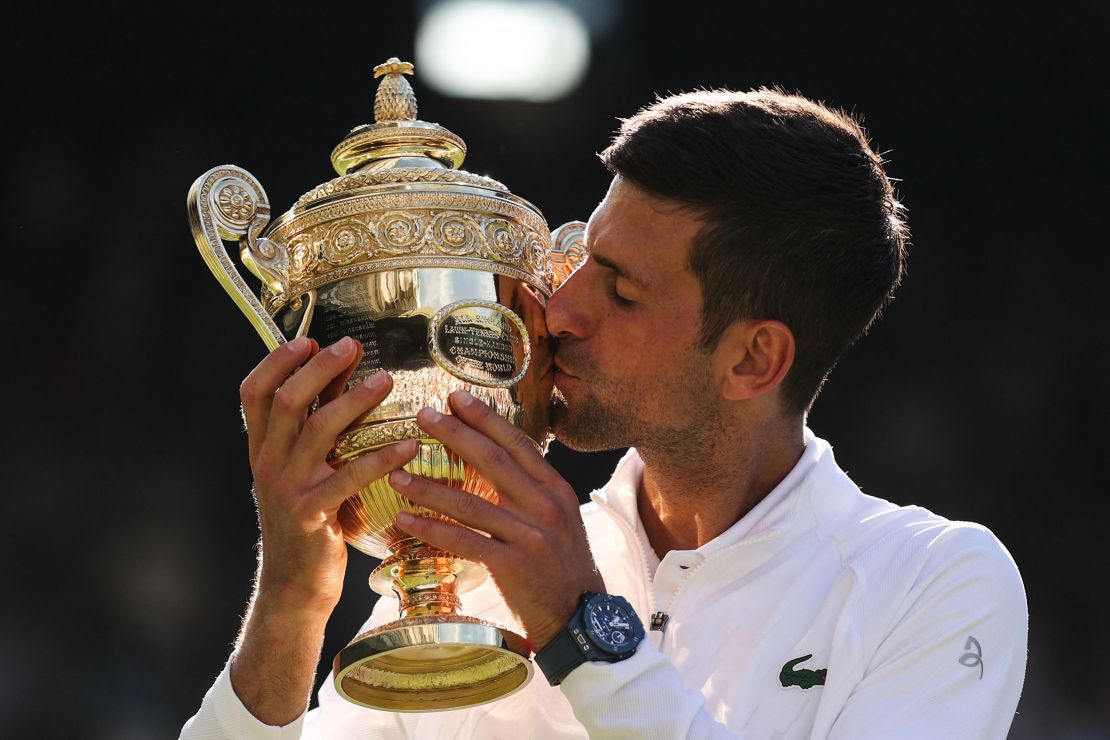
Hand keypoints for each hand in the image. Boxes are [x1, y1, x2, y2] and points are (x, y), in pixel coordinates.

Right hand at [240, 335, 418, 618]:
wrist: (295, 585)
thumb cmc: (310, 520)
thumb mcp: (303, 469)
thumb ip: (318, 424)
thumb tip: (343, 372)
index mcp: (262, 449)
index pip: (253, 393)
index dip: (276, 362)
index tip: (307, 338)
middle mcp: (269, 463)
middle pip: (286, 401)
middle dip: (319, 368)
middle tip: (352, 346)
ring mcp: (288, 488)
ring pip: (318, 430)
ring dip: (354, 400)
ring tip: (386, 380)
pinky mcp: (312, 513)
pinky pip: (349, 476)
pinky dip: (381, 457)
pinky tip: (409, 445)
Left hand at [389, 389, 604, 650]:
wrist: (578, 614)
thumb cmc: (560, 564)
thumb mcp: (557, 517)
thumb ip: (530, 489)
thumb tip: (496, 459)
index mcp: (555, 488)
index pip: (518, 443)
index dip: (486, 419)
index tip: (456, 397)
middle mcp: (545, 505)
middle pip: (494, 461)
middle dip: (455, 434)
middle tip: (423, 415)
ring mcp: (530, 535)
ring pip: (472, 503)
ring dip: (430, 486)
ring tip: (396, 473)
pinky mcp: (513, 564)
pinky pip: (465, 541)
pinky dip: (432, 529)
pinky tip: (405, 519)